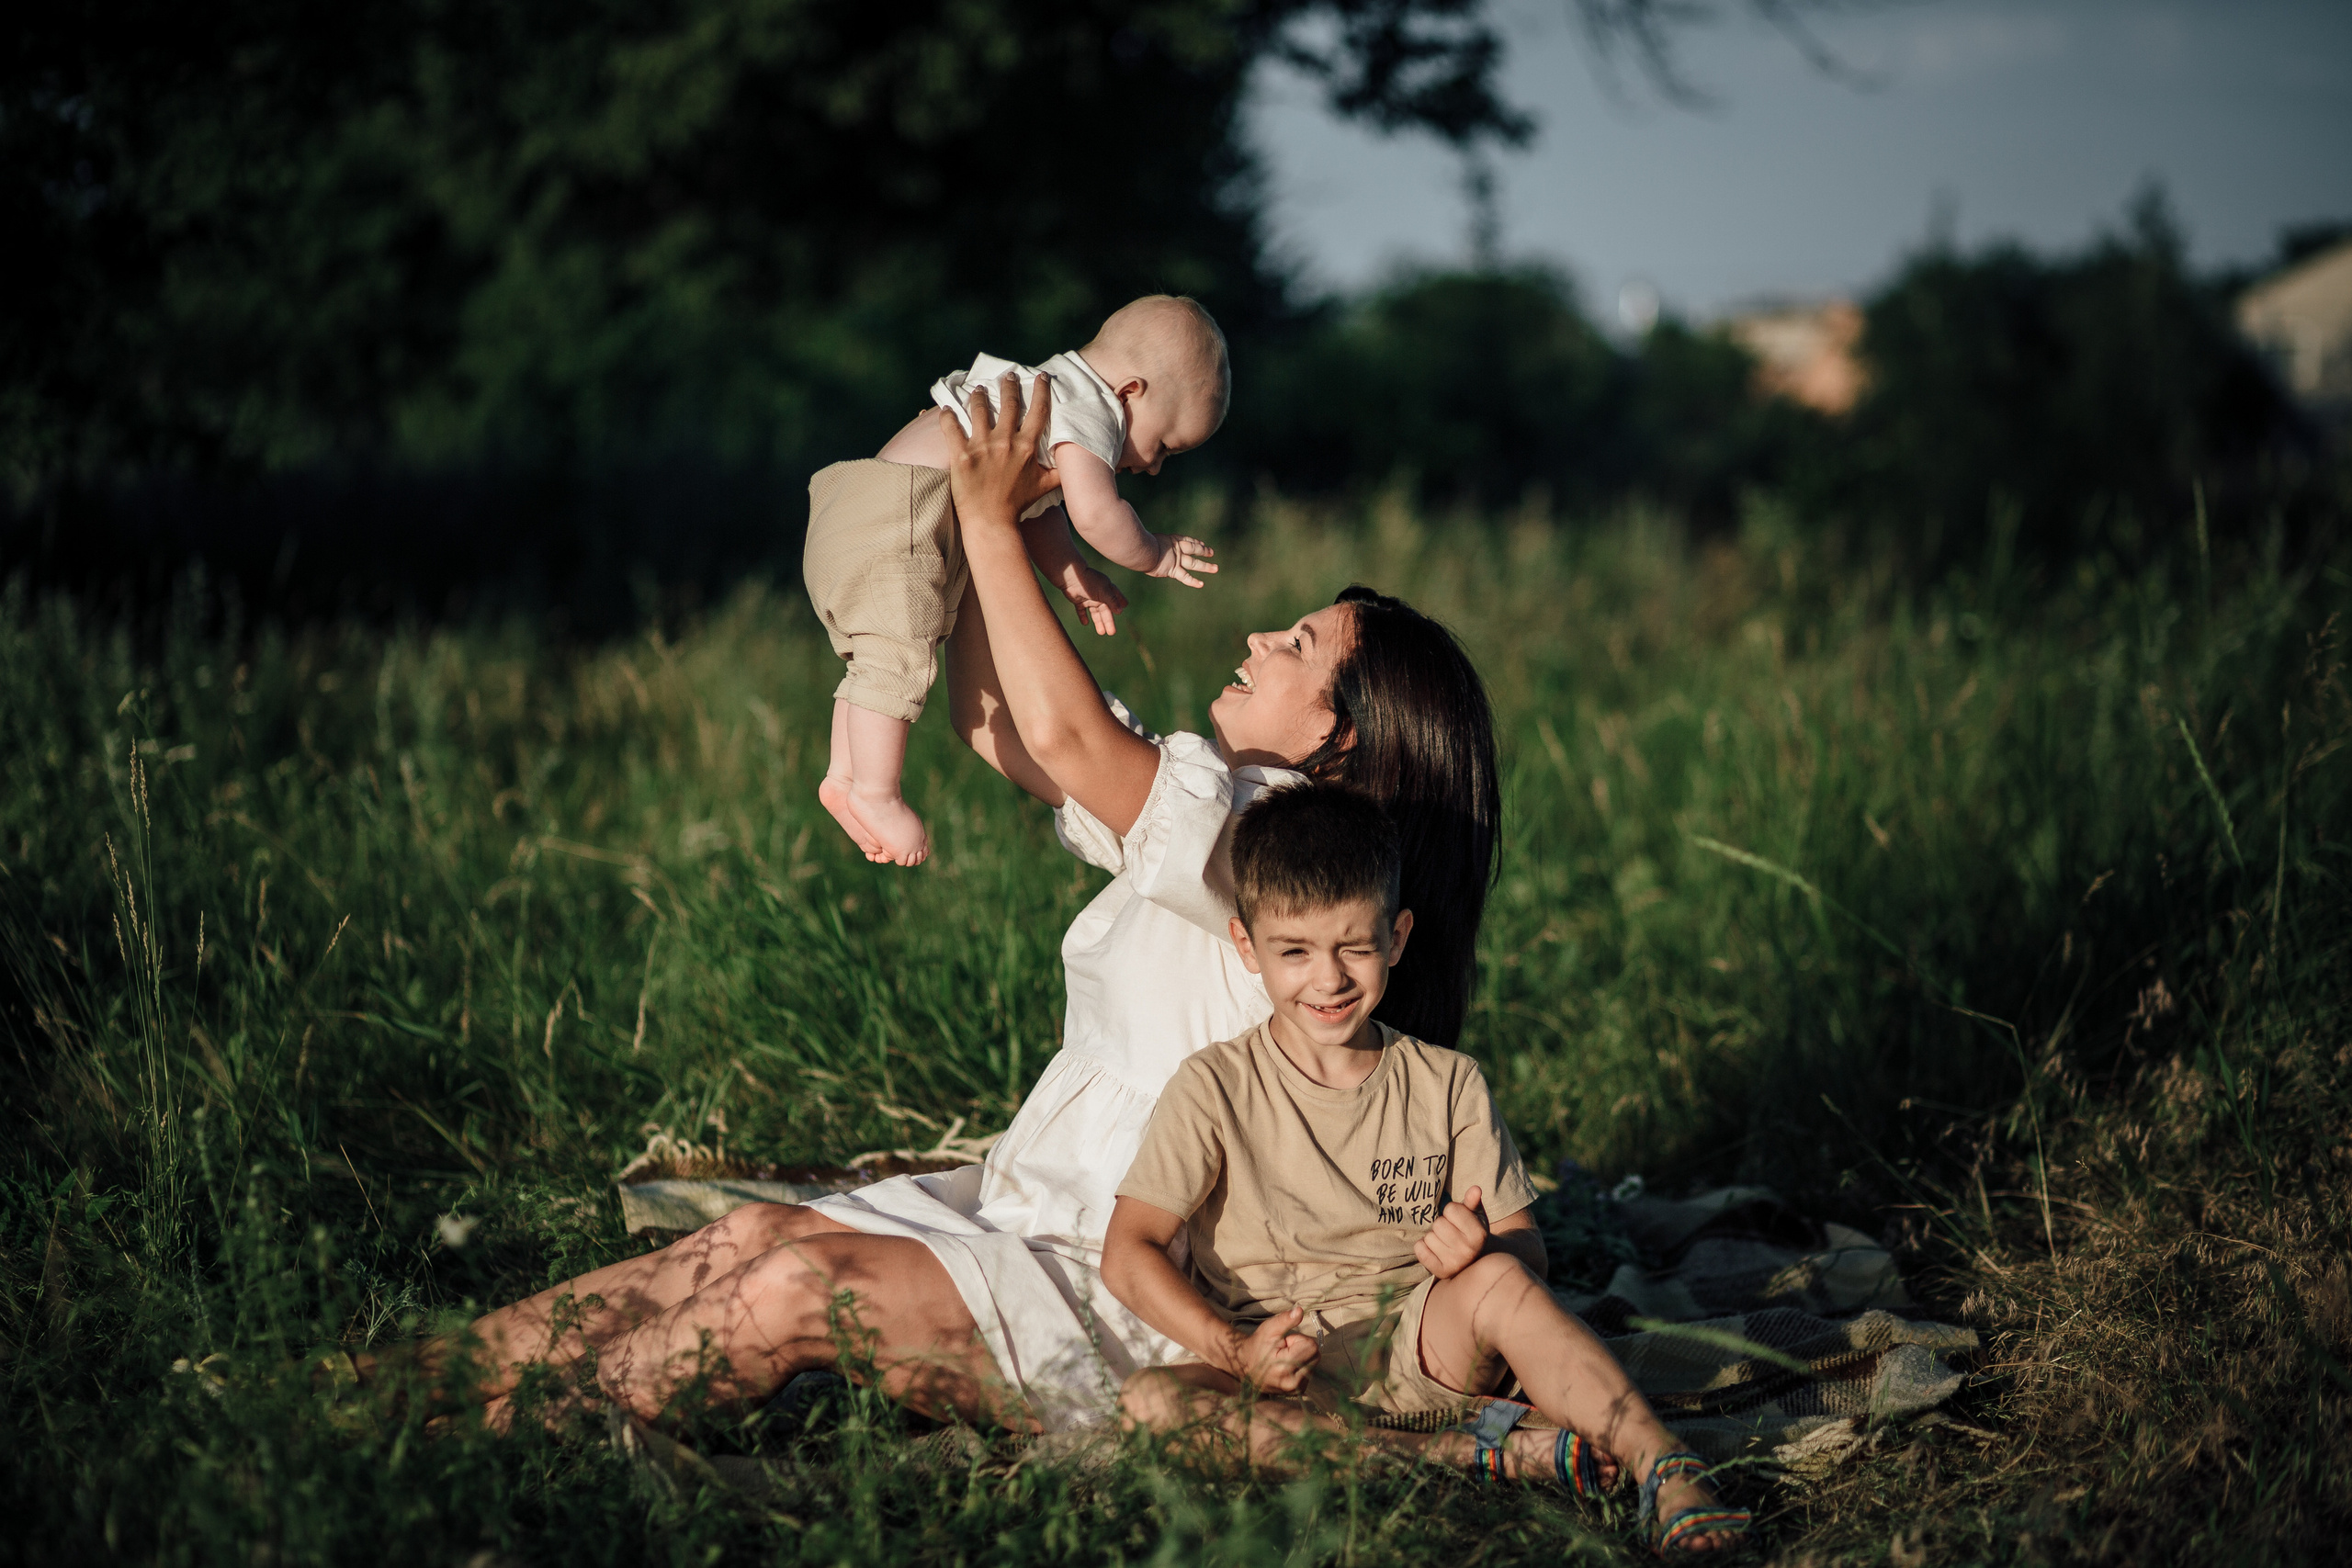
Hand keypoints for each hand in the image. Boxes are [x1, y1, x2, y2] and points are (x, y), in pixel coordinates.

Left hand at [946, 372, 1061, 524]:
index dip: (1041, 390)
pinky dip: (947, 415)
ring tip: (978, 389)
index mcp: (1027, 446)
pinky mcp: (960, 454)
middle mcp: (1005, 441)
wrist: (991, 523)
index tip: (1041, 376)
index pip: (1038, 410)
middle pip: (1008, 402)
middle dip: (1009, 385)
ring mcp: (981, 446)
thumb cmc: (1018, 505)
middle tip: (1008, 375)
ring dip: (978, 395)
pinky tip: (946, 408)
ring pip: (978, 408)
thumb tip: (1078, 462)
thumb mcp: (1045, 486)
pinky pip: (951, 426)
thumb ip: (1061, 471)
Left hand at [1058, 564, 1128, 635]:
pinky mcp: (1078, 600)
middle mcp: (1099, 594)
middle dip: (1108, 621)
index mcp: (1107, 590)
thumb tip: (1120, 611)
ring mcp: (1088, 597)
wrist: (1071, 577)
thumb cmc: (1089, 583)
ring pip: (1095, 613)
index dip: (1119, 606)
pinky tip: (1085, 623)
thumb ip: (1112, 601)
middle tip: (1111, 633)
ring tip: (1101, 632)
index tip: (1121, 612)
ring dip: (1098, 622)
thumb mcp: (1103, 592)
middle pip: (1105, 611)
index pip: (1115, 599)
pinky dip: (1083, 617)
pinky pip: (1081, 611)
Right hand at [1147, 534, 1216, 587]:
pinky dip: (1193, 581)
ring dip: (1206, 566)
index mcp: (1172, 540)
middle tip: (1211, 553)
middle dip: (1204, 551)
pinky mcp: (1173, 570)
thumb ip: (1154, 544)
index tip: (1201, 544)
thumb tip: (1147, 544)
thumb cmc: (1142, 543)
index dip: (1195, 542)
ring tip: (1215, 568)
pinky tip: (1201, 584)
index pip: (1187, 540)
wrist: (1143, 550)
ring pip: (1194, 563)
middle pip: (1194, 549)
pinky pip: (1185, 577)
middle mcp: (1178, 549)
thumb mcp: (1151, 540)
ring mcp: (1177, 560)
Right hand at [1221, 1306, 1318, 1392]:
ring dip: (1302, 1358)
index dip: (1298, 1340)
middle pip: (1315, 1355)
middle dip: (1302, 1348)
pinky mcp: (1297, 1392)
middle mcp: (1292, 1382)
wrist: (1244, 1366)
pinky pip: (1310, 1372)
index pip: (1312, 1346)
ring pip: (1313, 1364)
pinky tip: (1287, 1367)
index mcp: (1285, 1366)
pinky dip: (1301, 1367)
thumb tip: (1300, 1310)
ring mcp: (1295, 1389)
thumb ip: (1286, 1320)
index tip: (1285, 1343)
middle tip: (1284, 1350)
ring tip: (1284, 1359)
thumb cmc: (1257, 1345)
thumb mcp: (1269, 1329)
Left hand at [1414, 1185, 1489, 1280]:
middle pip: (1438, 1224)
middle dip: (1442, 1224)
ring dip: (1433, 1237)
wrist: (1473, 1260)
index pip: (1451, 1209)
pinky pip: (1420, 1250)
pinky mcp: (1440, 1272)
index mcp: (1479, 1235)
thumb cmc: (1471, 1231)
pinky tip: (1434, 1249)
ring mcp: (1454, 1263)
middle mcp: (1468, 1251)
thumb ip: (1473, 1201)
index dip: (1452, 1211)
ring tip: (1444, 1242)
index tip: (1458, 1220)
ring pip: (1429, 1237)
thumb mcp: (1475, 1215)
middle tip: (1450, 1232)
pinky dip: (1422, 1247)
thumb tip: (1475, 1189)